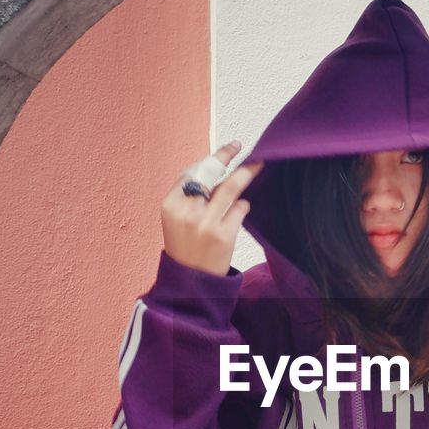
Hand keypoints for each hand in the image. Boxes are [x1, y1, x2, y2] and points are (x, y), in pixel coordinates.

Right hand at [161, 140, 265, 277]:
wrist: (191, 282)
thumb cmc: (186, 246)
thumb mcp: (176, 219)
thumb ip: (190, 195)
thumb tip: (213, 165)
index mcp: (171, 205)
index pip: (192, 172)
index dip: (209, 159)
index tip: (224, 150)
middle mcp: (187, 212)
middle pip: (211, 173)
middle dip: (225, 155)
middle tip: (237, 146)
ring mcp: (206, 224)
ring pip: (230, 187)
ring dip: (246, 173)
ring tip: (258, 165)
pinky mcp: (224, 235)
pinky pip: (240, 209)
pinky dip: (243, 205)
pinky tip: (242, 208)